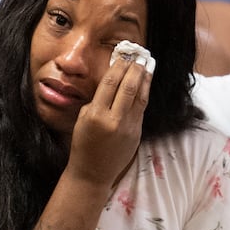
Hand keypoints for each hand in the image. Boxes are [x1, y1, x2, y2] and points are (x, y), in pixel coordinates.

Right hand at [65, 57, 150, 187]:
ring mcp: (128, 127)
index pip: (110, 84)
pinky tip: (146, 83)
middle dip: (135, 69)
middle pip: (128, 87)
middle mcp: (114, 120)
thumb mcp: (82, 119)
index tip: (123, 56)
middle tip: (138, 56)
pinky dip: (144, 93)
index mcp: (96, 115)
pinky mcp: (137, 133)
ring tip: (147, 64)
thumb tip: (113, 81)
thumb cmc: (83, 144)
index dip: (118, 67)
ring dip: (144, 78)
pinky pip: (142, 108)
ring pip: (140, 96)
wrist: (93, 173)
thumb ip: (97, 101)